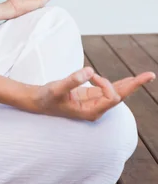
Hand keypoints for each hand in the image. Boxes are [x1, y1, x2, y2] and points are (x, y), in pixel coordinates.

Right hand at [34, 66, 155, 120]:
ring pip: (116, 92)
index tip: (91, 76)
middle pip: (120, 96)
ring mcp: (94, 102)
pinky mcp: (90, 96)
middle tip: (151, 75)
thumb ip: (72, 80)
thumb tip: (89, 71)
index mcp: (91, 112)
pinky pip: (109, 89)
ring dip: (129, 83)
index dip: (106, 84)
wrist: (37, 102)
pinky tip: (130, 80)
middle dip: (134, 85)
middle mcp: (95, 109)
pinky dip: (119, 82)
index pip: (111, 97)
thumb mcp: (57, 89)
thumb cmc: (46, 98)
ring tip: (147, 76)